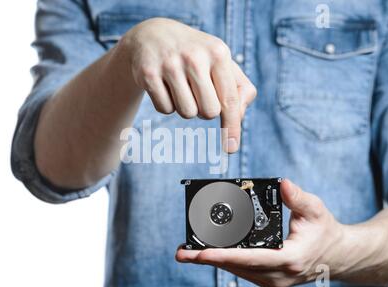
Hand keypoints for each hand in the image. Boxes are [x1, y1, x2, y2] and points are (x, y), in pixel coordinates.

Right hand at [121, 18, 256, 152]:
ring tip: (181, 86)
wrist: (153, 35)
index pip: (229, 100)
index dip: (232, 127)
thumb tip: (238, 118)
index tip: (231, 149)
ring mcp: (169, 65)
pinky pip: (165, 109)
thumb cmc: (196, 55)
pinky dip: (167, 104)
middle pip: (208, 112)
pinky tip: (164, 85)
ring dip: (186, 107)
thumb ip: (240, 89)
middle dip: (205, 110)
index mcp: (218, 53)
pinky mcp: (148, 74)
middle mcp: (194, 57)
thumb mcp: (221, 63)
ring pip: (187, 113)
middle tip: (198, 92)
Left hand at [176, 179, 346, 286]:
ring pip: (235, 272)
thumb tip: (282, 183)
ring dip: (211, 261)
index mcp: (289, 259)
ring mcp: (272, 281)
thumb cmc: (324, 232)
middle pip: (235, 268)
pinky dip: (223, 262)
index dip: (223, 255)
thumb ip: (298, 197)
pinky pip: (241, 272)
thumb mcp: (315, 210)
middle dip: (206, 259)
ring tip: (187, 252)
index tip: (201, 252)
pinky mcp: (268, 280)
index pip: (250, 258)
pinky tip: (207, 254)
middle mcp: (277, 275)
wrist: (337, 256)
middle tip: (181, 252)